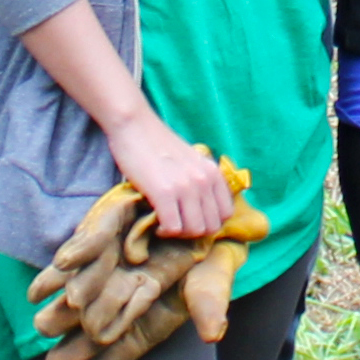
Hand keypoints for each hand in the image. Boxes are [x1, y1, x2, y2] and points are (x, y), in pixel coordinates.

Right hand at [102, 111, 234, 240]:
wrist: (134, 126)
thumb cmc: (158, 144)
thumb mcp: (192, 160)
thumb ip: (201, 179)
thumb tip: (203, 209)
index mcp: (213, 172)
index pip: (225, 214)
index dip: (209, 222)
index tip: (192, 220)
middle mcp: (204, 180)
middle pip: (211, 226)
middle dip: (194, 232)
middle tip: (178, 225)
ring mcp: (185, 187)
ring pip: (194, 230)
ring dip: (180, 234)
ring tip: (167, 225)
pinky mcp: (164, 192)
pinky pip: (173, 228)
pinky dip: (165, 232)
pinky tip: (157, 225)